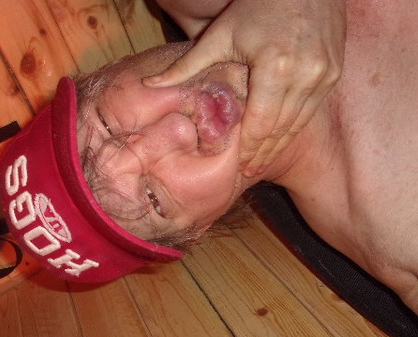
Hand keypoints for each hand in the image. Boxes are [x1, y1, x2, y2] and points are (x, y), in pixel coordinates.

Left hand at [144, 0, 345, 175]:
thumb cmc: (258, 6)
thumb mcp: (220, 34)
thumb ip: (187, 65)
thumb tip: (148, 84)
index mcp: (275, 68)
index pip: (260, 123)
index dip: (249, 149)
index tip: (239, 169)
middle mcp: (306, 75)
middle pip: (280, 129)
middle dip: (263, 154)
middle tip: (249, 173)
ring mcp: (325, 75)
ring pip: (299, 124)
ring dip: (279, 146)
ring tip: (261, 164)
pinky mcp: (334, 73)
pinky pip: (312, 110)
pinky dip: (294, 127)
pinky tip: (280, 139)